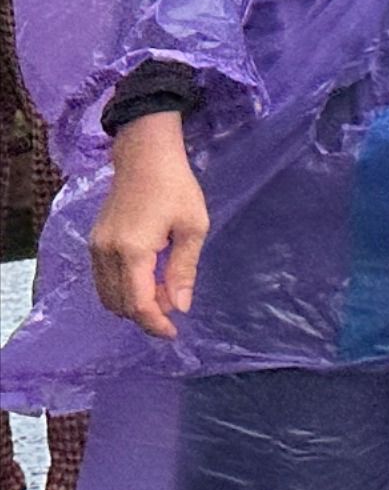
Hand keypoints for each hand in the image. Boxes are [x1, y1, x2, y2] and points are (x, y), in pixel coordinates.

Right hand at [90, 113, 208, 340]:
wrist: (145, 157)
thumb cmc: (176, 188)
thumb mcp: (192, 227)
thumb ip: (184, 269)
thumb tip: (181, 306)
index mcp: (132, 251)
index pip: (137, 303)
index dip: (155, 323)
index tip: (174, 333)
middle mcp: (106, 253)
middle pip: (119, 304)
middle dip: (146, 315)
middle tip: (174, 306)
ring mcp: (95, 248)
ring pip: (107, 295)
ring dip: (133, 304)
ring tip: (163, 292)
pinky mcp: (94, 242)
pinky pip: (103, 280)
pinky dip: (122, 290)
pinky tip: (147, 280)